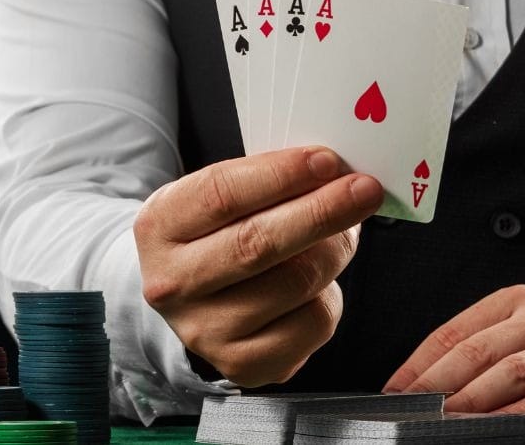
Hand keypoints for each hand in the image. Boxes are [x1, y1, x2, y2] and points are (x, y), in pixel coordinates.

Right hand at [133, 146, 382, 386]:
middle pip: (258, 244)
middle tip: (364, 189)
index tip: (327, 161)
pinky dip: (331, 295)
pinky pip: (313, 323)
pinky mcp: (244, 363)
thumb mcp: (225, 198)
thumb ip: (270, 182)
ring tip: (343, 233)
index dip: (281, 175)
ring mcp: (205, 330)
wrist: (198, 298)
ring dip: (335, 250)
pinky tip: (320, 283)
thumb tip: (335, 173)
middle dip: (322, 212)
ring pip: (296, 282)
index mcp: (160, 227)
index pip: (222, 195)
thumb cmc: (222, 234)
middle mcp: (173, 283)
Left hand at [382, 284, 524, 427]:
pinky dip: (518, 418)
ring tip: (444, 423)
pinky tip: (494, 430)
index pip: (456, 331)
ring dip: (472, 403)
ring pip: (512, 373)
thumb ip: (483, 352)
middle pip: (478, 351)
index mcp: (519, 300)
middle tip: (411, 412)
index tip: (393, 393)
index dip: (419, 364)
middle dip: (437, 387)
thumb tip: (419, 385)